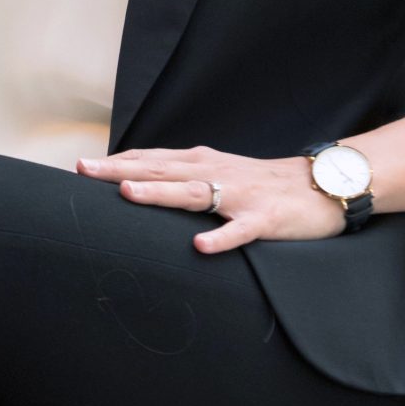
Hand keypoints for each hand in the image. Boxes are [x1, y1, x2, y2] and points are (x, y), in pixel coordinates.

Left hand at [73, 143, 347, 250]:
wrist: (324, 184)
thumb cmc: (266, 182)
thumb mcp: (221, 170)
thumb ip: (184, 173)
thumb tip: (141, 175)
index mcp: (203, 163)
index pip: (152, 159)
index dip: (117, 161)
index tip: (80, 165)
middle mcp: (216, 173)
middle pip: (161, 170)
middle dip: (120, 170)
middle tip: (84, 170)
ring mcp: (240, 195)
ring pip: (193, 193)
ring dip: (159, 193)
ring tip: (126, 193)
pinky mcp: (265, 219)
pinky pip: (240, 229)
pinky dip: (221, 237)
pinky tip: (201, 246)